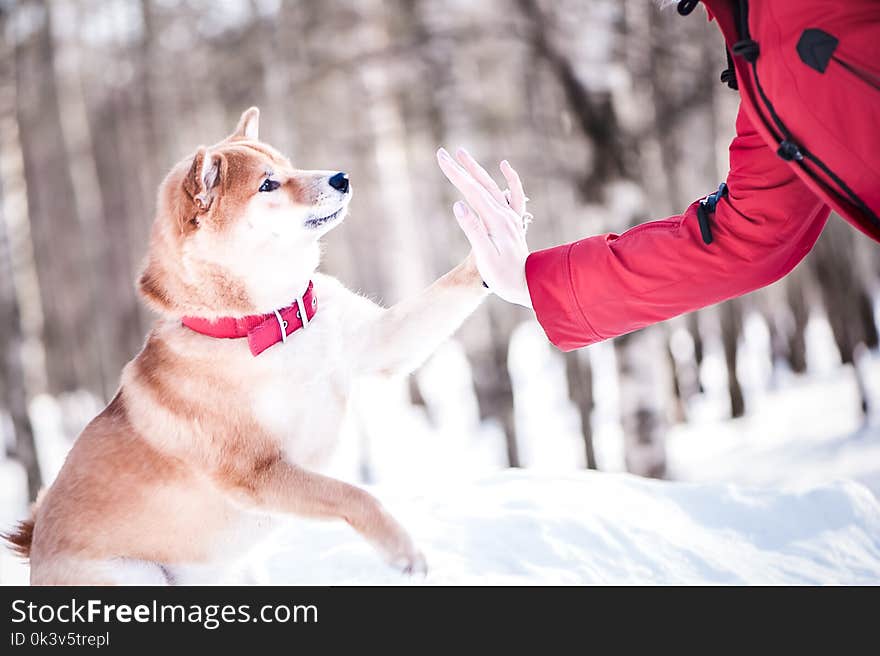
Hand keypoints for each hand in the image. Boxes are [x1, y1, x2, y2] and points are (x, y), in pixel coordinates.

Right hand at [436, 147, 532, 308]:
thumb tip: (458, 205)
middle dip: (461, 168)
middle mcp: (505, 215)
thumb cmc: (502, 276)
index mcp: (496, 221)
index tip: (441, 158)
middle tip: (443, 153)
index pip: (471, 191)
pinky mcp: (514, 222)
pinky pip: (514, 195)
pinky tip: (504, 167)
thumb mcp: (484, 256)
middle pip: (481, 185)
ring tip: (463, 155)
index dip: (455, 174)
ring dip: (477, 170)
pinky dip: (510, 179)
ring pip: (493, 186)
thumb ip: (473, 229)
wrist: (526, 286)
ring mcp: (511, 217)